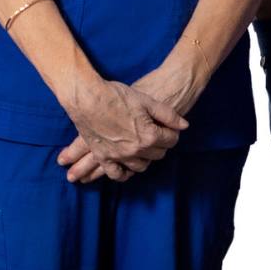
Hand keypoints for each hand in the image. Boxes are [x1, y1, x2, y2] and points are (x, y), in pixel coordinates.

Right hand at [56, 77, 187, 182]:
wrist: (86, 97)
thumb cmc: (116, 95)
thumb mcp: (146, 100)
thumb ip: (168, 115)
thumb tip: (184, 126)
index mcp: (149, 136)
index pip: (171, 140)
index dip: (172, 132)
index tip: (168, 127)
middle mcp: (136, 150)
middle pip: (158, 154)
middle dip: (160, 144)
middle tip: (157, 135)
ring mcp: (119, 156)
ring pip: (141, 166)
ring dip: (146, 158)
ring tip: (143, 148)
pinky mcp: (103, 156)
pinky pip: (117, 174)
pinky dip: (124, 174)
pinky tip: (127, 168)